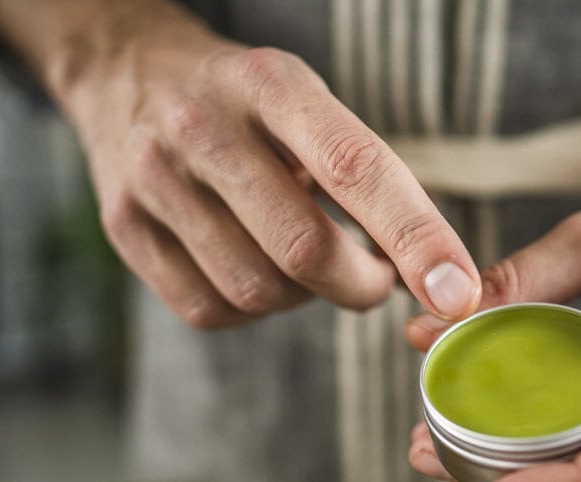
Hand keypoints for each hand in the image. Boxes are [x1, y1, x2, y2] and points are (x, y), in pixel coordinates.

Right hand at [18, 1, 479, 327]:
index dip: (414, 237)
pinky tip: (255, 269)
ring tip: (304, 261)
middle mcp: (203, 128)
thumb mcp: (307, 104)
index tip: (455, 291)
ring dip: (304, 297)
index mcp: (269, 85)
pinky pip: (210, 309)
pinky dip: (252, 310)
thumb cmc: (245, 102)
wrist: (127, 73)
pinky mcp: (125, 228)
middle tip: (376, 280)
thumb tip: (434, 275)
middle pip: (302, 248)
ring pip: (256, 290)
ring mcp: (154, 181)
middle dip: (360, 285)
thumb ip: (367, 178)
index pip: (355, 168)